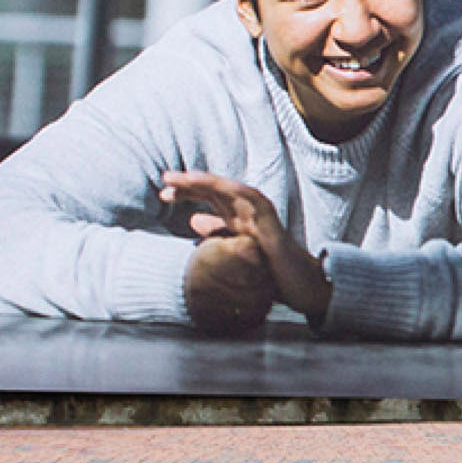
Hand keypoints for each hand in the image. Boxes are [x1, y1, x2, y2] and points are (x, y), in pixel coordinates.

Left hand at [163, 169, 333, 325]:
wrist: (297, 284)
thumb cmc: (267, 268)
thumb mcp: (234, 248)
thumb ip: (216, 232)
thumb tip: (193, 218)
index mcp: (235, 216)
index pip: (208, 196)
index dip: (185, 192)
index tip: (163, 194)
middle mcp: (246, 210)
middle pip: (215, 189)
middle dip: (191, 182)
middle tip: (167, 178)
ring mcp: (259, 214)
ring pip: (232, 189)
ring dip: (210, 182)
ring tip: (188, 179)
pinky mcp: (272, 222)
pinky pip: (255, 201)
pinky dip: (239, 192)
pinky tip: (222, 187)